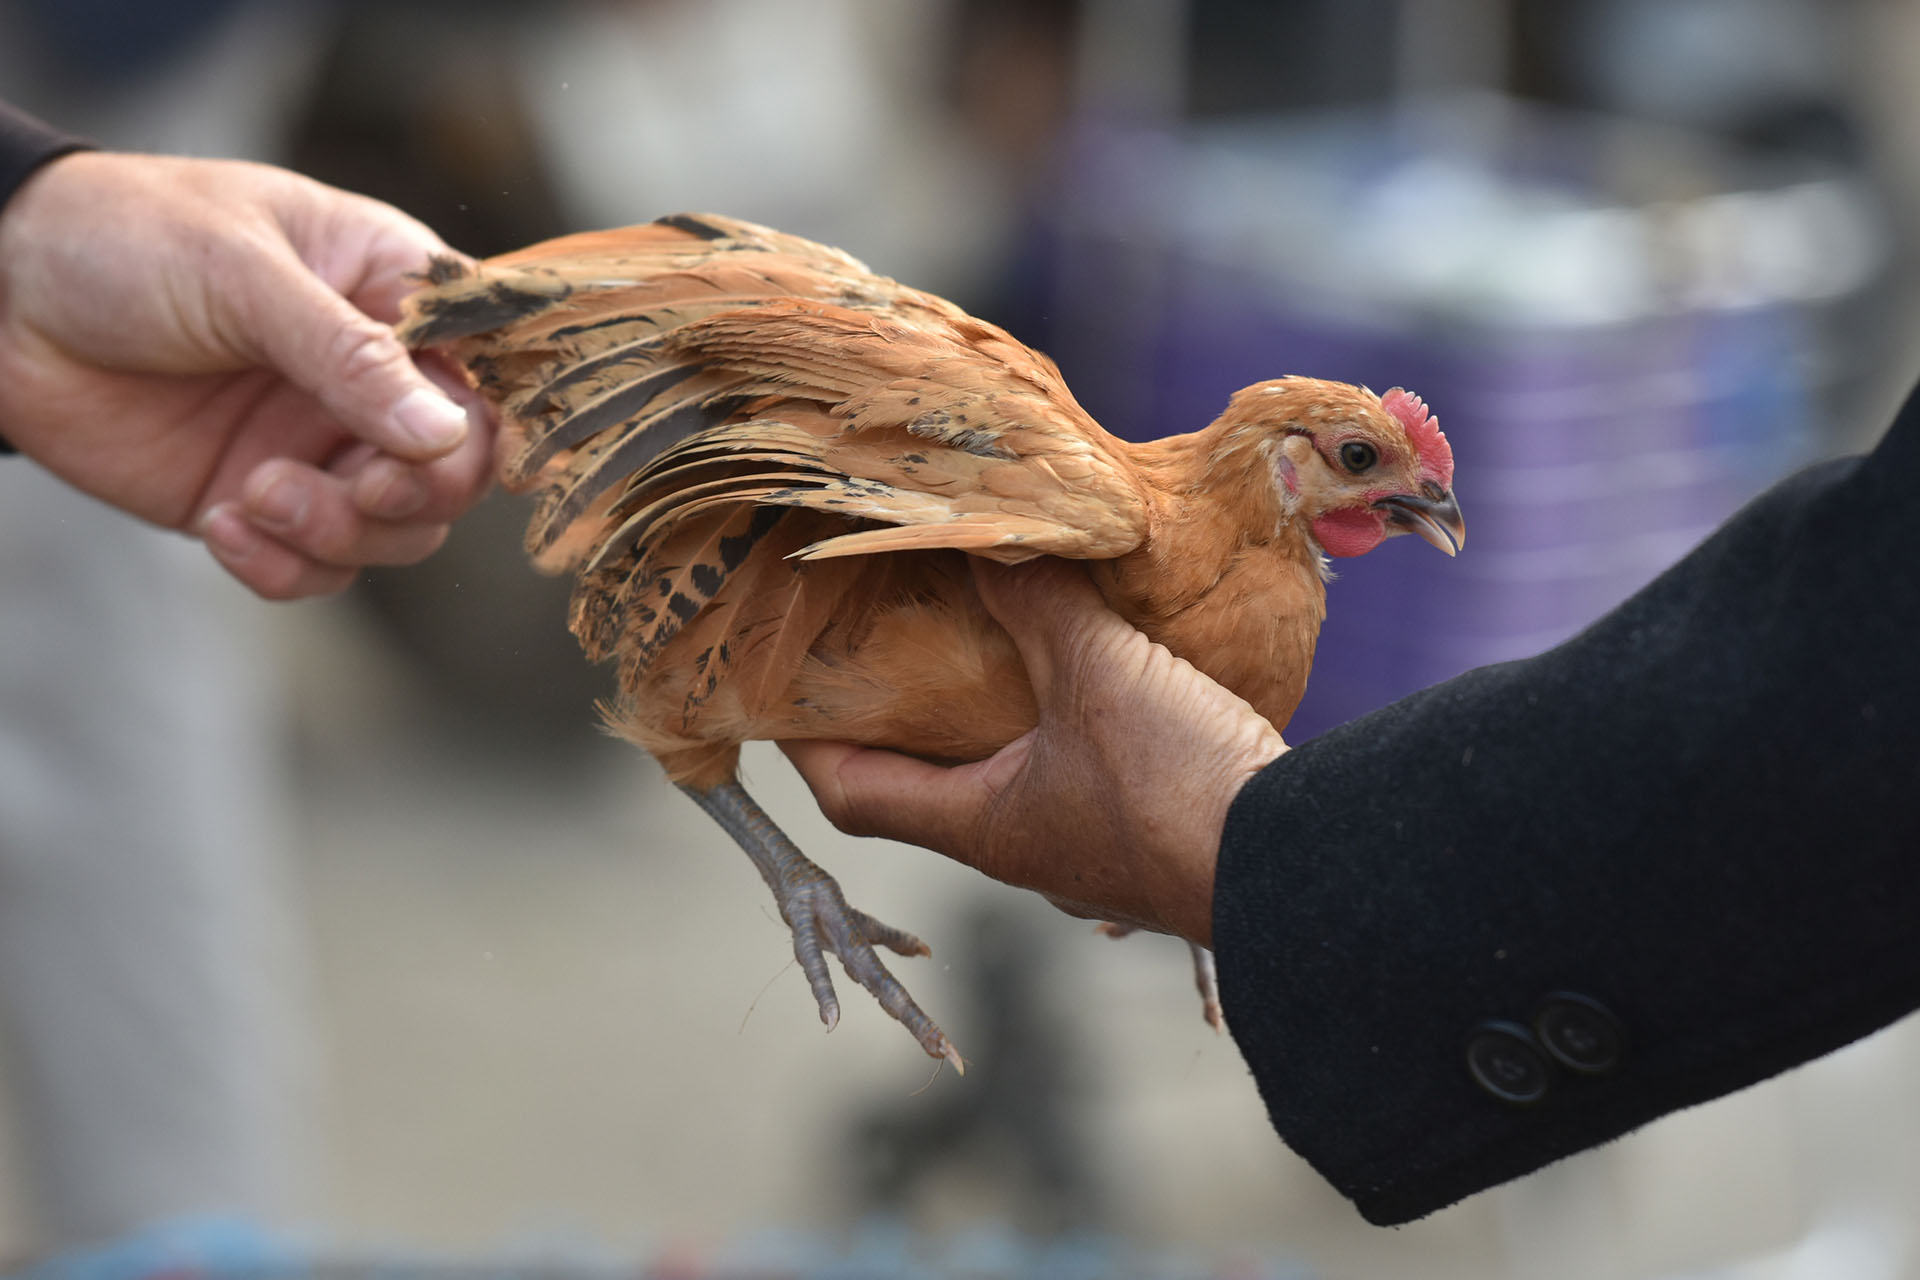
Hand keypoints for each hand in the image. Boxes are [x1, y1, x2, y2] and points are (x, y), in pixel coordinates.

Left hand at [0, 150, 493, 598]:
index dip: (483, 425)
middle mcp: (374, 380)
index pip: (488, 374)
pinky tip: (226, 523)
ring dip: (340, 535)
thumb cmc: (126, 236)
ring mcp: (319, 445)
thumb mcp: (242, 273)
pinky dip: (285, 566)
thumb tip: (445, 435)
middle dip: (413, 495)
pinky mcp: (262, 501)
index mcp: (393, 296)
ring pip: (396, 533)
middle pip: (457, 473)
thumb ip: (347, 355)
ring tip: (259, 497)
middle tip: (357, 488)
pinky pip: (315, 567)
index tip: (440, 448)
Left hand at [782, 557, 1286, 947]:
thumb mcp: (1097, 675)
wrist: (1301, 867)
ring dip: (987, 713)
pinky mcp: (1142, 833)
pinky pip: (1075, 771)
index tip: (788, 686)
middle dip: (904, 713)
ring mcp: (1082, 846)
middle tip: (891, 635)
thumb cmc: (1176, 788)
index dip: (808, 743)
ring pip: (1006, 775)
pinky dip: (1059, 719)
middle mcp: (1020, 845)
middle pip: (925, 783)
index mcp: (980, 824)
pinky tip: (1090, 665)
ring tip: (986, 633)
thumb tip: (983, 539)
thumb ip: (1037, 604)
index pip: (852, 795)